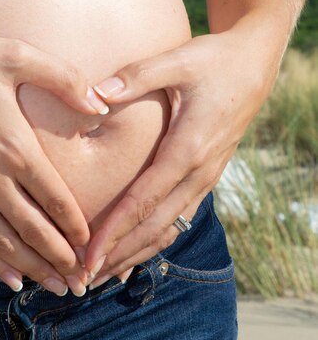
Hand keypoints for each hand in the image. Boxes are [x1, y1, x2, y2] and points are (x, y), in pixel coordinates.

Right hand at [0, 24, 106, 294]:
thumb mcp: (14, 56)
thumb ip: (63, 79)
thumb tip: (101, 105)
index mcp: (14, 147)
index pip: (56, 199)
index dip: (76, 226)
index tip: (90, 243)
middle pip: (34, 230)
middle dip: (61, 258)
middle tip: (80, 280)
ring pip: (3, 244)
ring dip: (31, 268)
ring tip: (53, 287)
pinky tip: (7, 278)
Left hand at [84, 30, 276, 286]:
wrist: (255, 63)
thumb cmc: (214, 60)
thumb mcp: (178, 61)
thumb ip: (136, 77)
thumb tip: (95, 95)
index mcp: (189, 149)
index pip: (144, 200)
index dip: (114, 231)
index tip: (88, 254)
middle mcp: (198, 172)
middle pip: (154, 226)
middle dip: (119, 254)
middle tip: (84, 278)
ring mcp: (205, 178)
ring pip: (167, 228)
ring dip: (135, 253)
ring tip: (102, 276)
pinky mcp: (204, 176)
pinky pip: (177, 218)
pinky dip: (153, 240)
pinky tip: (133, 254)